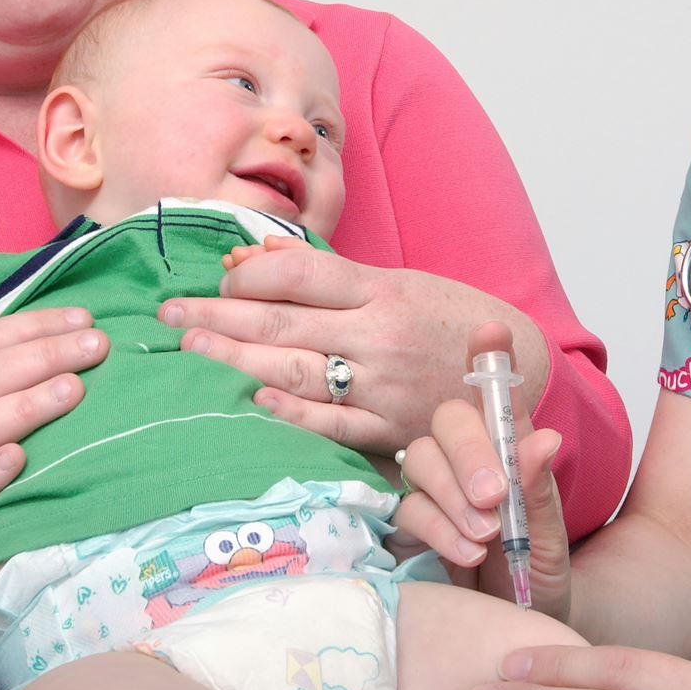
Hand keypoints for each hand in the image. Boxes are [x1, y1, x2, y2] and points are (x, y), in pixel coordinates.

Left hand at [161, 237, 550, 453]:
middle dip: (215, 317)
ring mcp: (382, 386)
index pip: (299, 274)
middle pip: (280, 323)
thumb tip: (255, 259)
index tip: (219, 280)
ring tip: (190, 349)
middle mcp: (378, 336)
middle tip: (168, 315)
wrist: (523, 374)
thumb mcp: (402, 282)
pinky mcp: (388, 430)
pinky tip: (250, 400)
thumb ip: (333, 278)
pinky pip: (328, 423)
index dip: (249, 276)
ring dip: (232, 361)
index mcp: (383, 290)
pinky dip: (287, 412)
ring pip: (292, 372)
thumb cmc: (452, 321)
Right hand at [393, 322, 570, 616]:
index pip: (493, 393)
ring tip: (487, 533)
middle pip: (446, 421)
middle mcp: (467, 461)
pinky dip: (438, 527)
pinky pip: (408, 509)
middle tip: (495, 495)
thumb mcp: (551, 538)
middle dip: (469, 452)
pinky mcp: (409, 528)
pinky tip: (466, 550)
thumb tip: (542, 438)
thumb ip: (540, 490)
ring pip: (421, 460)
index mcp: (505, 449)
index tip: (490, 330)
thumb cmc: (538, 579)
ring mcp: (434, 492)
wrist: (520, 634)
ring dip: (453, 494)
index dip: (487, 356)